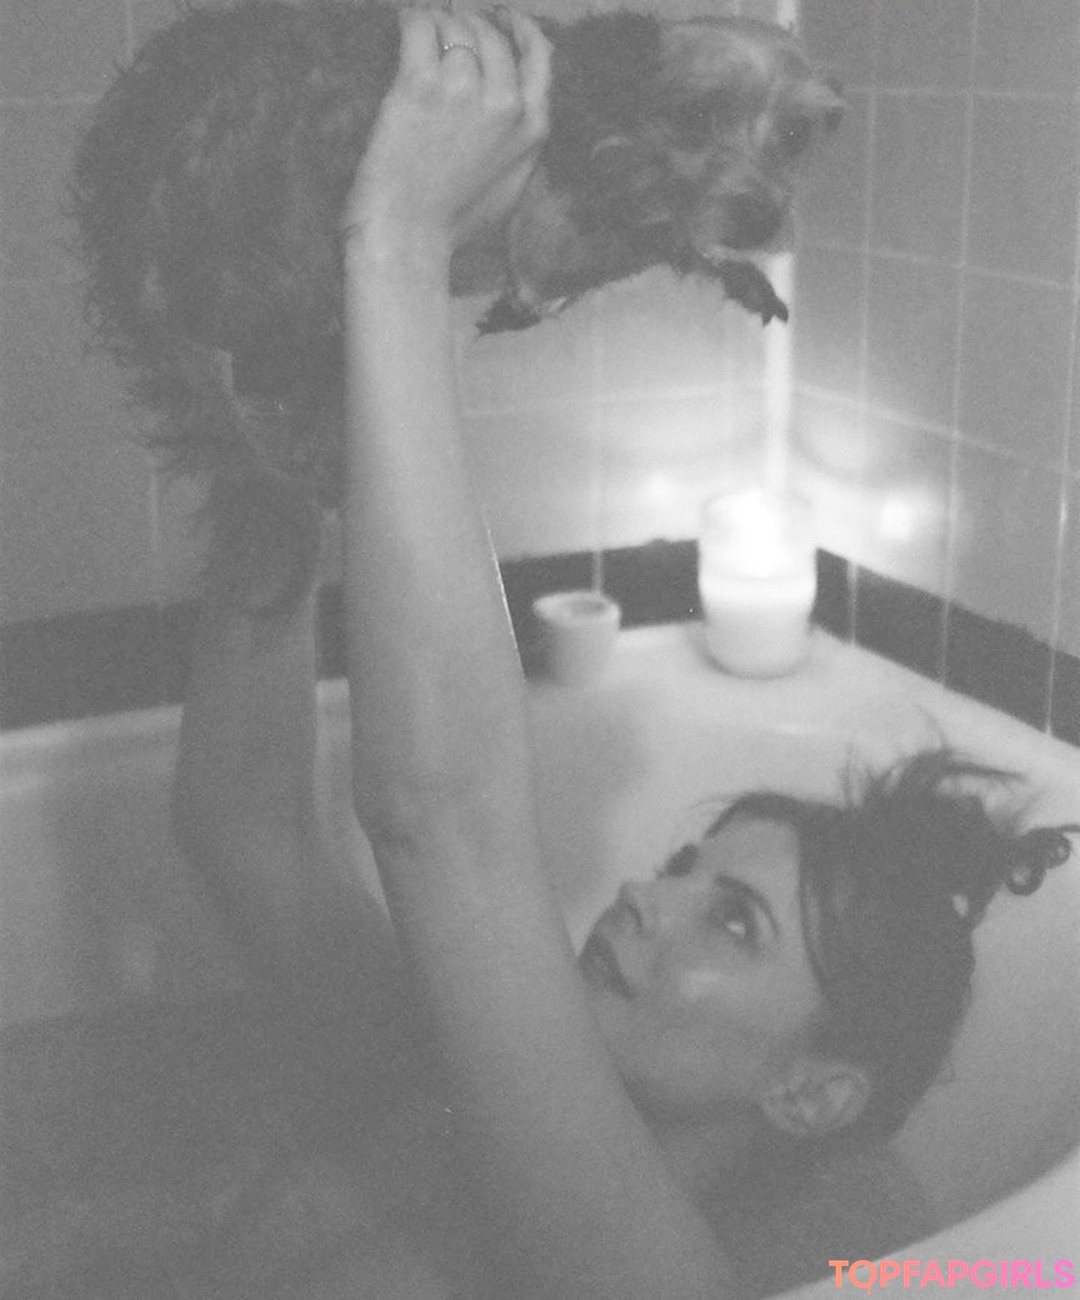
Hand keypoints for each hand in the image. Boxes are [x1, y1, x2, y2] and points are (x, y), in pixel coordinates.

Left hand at [344, 7, 550, 256]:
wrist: (409, 237)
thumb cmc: (453, 224)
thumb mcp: (511, 187)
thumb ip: (522, 143)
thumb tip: (518, 107)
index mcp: (533, 127)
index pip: (537, 54)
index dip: (516, 27)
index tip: (498, 17)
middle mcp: (506, 103)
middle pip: (491, 35)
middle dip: (467, 25)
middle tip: (443, 30)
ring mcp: (464, 90)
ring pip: (455, 25)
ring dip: (437, 23)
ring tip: (421, 36)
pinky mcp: (420, 85)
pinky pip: (419, 24)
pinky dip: (411, 21)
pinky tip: (404, 29)